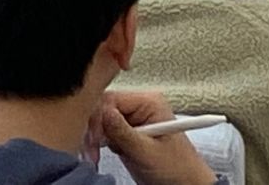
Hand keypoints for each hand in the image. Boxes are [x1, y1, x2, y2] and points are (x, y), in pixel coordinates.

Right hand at [91, 93, 215, 184]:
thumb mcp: (147, 152)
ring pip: (100, 121)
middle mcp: (139, 106)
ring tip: (94, 156)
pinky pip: (105, 131)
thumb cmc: (177, 171)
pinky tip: (97, 153)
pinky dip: (98, 143)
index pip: (110, 99)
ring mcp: (133, 119)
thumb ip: (122, 131)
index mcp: (148, 102)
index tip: (93, 139)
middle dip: (94, 130)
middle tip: (91, 151)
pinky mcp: (128, 132)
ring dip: (94, 139)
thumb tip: (101, 111)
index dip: (97, 118)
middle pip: (102, 108)